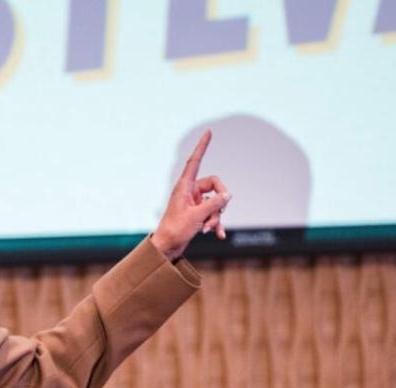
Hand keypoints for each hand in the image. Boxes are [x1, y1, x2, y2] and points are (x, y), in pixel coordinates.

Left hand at [151, 130, 230, 259]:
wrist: (167, 247)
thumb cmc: (175, 230)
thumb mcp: (197, 216)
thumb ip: (214, 203)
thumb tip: (228, 195)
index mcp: (184, 186)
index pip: (195, 161)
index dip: (202, 146)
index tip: (209, 132)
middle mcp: (189, 191)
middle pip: (215, 186)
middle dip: (219, 202)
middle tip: (217, 214)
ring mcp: (194, 202)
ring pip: (215, 202)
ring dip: (215, 216)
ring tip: (208, 228)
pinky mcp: (197, 213)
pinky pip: (213, 213)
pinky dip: (216, 223)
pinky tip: (219, 234)